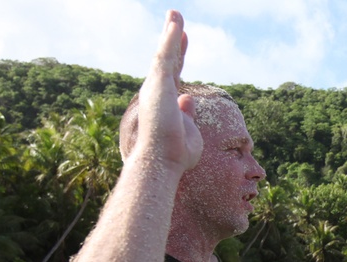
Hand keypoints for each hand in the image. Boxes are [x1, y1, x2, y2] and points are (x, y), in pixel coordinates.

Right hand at [134, 11, 202, 174]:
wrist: (162, 161)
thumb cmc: (175, 155)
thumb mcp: (189, 133)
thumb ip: (188, 114)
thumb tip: (189, 97)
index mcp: (166, 102)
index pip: (173, 74)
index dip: (178, 57)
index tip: (183, 42)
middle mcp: (158, 92)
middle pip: (167, 60)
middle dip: (172, 40)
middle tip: (176, 21)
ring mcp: (156, 87)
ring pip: (165, 53)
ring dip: (171, 33)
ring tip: (176, 14)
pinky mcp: (158, 84)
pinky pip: (165, 55)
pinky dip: (170, 38)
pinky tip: (177, 24)